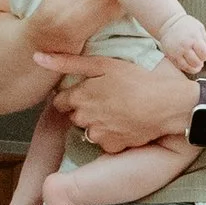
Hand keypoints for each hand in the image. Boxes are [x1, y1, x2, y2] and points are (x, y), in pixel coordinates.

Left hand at [40, 53, 197, 150]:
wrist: (169, 104)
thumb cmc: (139, 78)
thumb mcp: (103, 63)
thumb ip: (67, 62)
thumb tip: (36, 58)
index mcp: (79, 96)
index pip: (59, 101)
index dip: (73, 94)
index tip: (89, 89)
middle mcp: (84, 118)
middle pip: (75, 115)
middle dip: (85, 107)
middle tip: (108, 96)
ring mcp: (98, 134)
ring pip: (89, 129)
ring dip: (98, 121)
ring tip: (120, 108)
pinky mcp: (112, 146)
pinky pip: (105, 141)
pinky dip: (112, 133)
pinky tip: (127, 121)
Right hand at [156, 13, 205, 74]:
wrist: (169, 23)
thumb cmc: (187, 25)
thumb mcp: (200, 29)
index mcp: (194, 38)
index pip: (204, 55)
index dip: (205, 56)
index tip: (203, 53)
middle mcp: (185, 45)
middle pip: (196, 62)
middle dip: (199, 62)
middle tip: (198, 57)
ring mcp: (176, 51)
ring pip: (188, 67)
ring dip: (193, 67)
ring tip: (194, 62)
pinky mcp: (170, 56)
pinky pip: (180, 67)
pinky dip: (185, 67)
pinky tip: (187, 62)